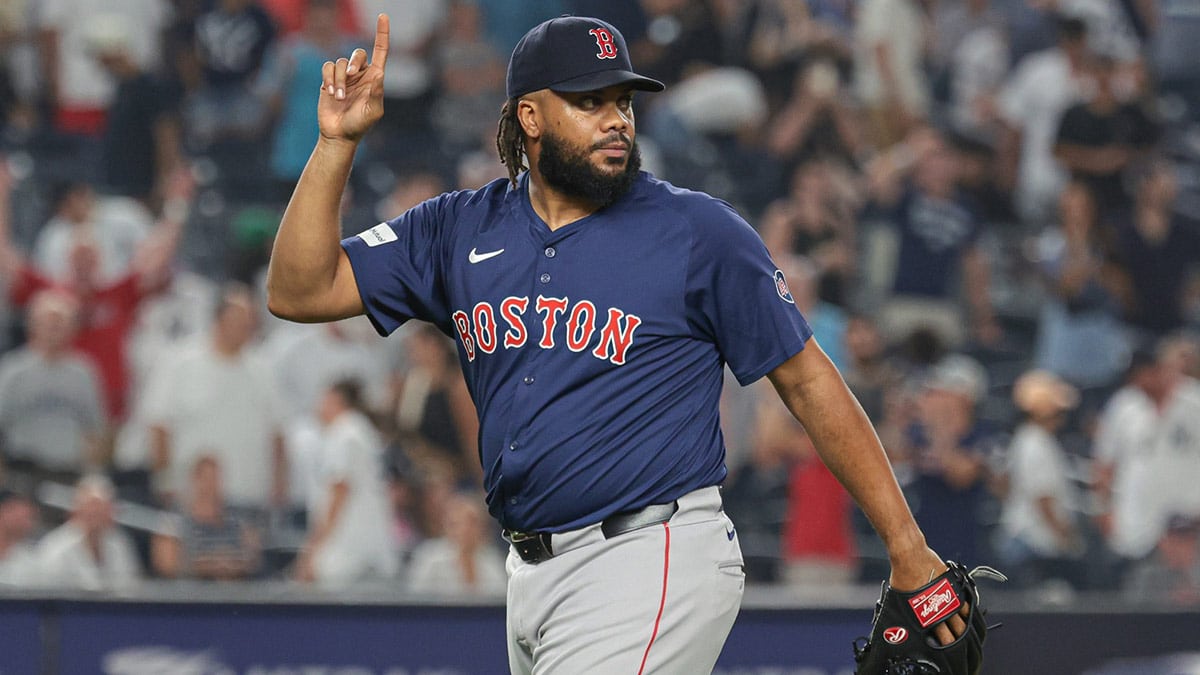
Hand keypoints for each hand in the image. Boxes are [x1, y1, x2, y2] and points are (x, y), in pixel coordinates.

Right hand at [319, 14, 389, 142]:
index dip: (382, 34)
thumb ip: (377, 93)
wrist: (339, 135)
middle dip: (354, 62)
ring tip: (338, 97)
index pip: (380, 51)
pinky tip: (329, 93)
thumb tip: (379, 73)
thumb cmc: (359, 125)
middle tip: (352, 76)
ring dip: (339, 80)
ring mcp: (344, 77)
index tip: (384, 16)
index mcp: (375, 78)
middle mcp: (360, 74)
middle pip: (358, 53)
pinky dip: (329, 78)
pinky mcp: (328, 80)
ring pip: (340, 63)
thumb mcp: (373, 111)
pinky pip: (328, 67)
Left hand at [889, 546, 968, 646]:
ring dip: (965, 625)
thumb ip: (908, 613)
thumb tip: (902, 622)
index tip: (946, 648)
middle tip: (960, 644)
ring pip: (963, 617)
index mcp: (927, 615)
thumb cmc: (902, 576)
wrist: (910, 556)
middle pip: (957, 630)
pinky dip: (966, 608)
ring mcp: (949, 597)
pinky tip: (967, 613)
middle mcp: (941, 608)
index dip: (946, 645)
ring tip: (966, 632)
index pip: (942, 637)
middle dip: (959, 639)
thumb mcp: (900, 600)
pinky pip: (964, 601)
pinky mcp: (953, 586)